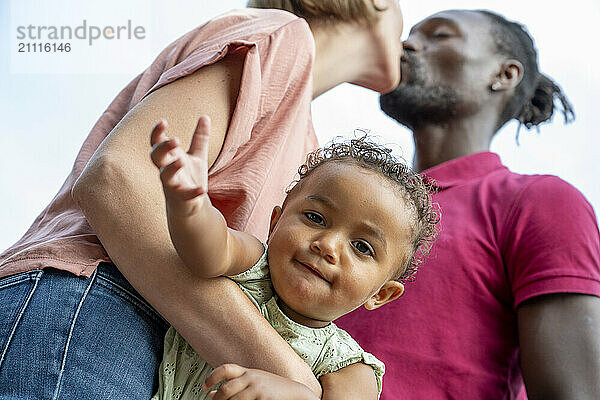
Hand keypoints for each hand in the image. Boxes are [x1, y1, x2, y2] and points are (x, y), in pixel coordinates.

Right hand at [150, 115, 210, 212]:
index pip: (156, 142)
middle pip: (155, 156)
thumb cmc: (190, 177)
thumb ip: (200, 137)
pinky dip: (193, 192)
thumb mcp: (198, 155)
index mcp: (169, 157)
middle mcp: (166, 170)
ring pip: (164, 176)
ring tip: (182, 161)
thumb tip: (205, 116)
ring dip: (171, 168)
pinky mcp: (181, 198)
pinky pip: (184, 195)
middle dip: (162, 148)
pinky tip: (202, 189)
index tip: (163, 122)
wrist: (191, 205)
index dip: (157, 132)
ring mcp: (172, 185)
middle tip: (175, 140)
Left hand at [204, 363, 319, 399]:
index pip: (225, 369)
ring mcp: (258, 389)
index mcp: (248, 372)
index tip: (204, 387)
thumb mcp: (254, 384)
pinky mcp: (263, 398)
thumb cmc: (273, 389)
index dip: (212, 377)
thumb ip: (235, 386)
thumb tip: (211, 394)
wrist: (296, 393)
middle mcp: (252, 377)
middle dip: (217, 399)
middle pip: (226, 388)